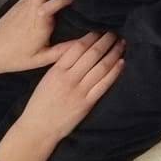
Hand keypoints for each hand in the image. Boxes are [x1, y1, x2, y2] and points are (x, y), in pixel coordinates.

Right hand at [13, 31, 124, 145]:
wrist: (38, 129)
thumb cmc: (41, 102)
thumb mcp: (47, 79)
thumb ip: (62, 64)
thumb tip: (81, 47)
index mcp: (56, 71)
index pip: (77, 48)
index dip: (92, 37)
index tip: (100, 31)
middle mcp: (68, 79)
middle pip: (92, 54)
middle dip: (106, 41)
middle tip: (115, 34)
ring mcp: (79, 92)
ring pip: (102, 67)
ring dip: (114, 53)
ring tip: (122, 44)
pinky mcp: (87, 103)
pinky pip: (104, 84)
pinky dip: (115, 72)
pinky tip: (122, 62)